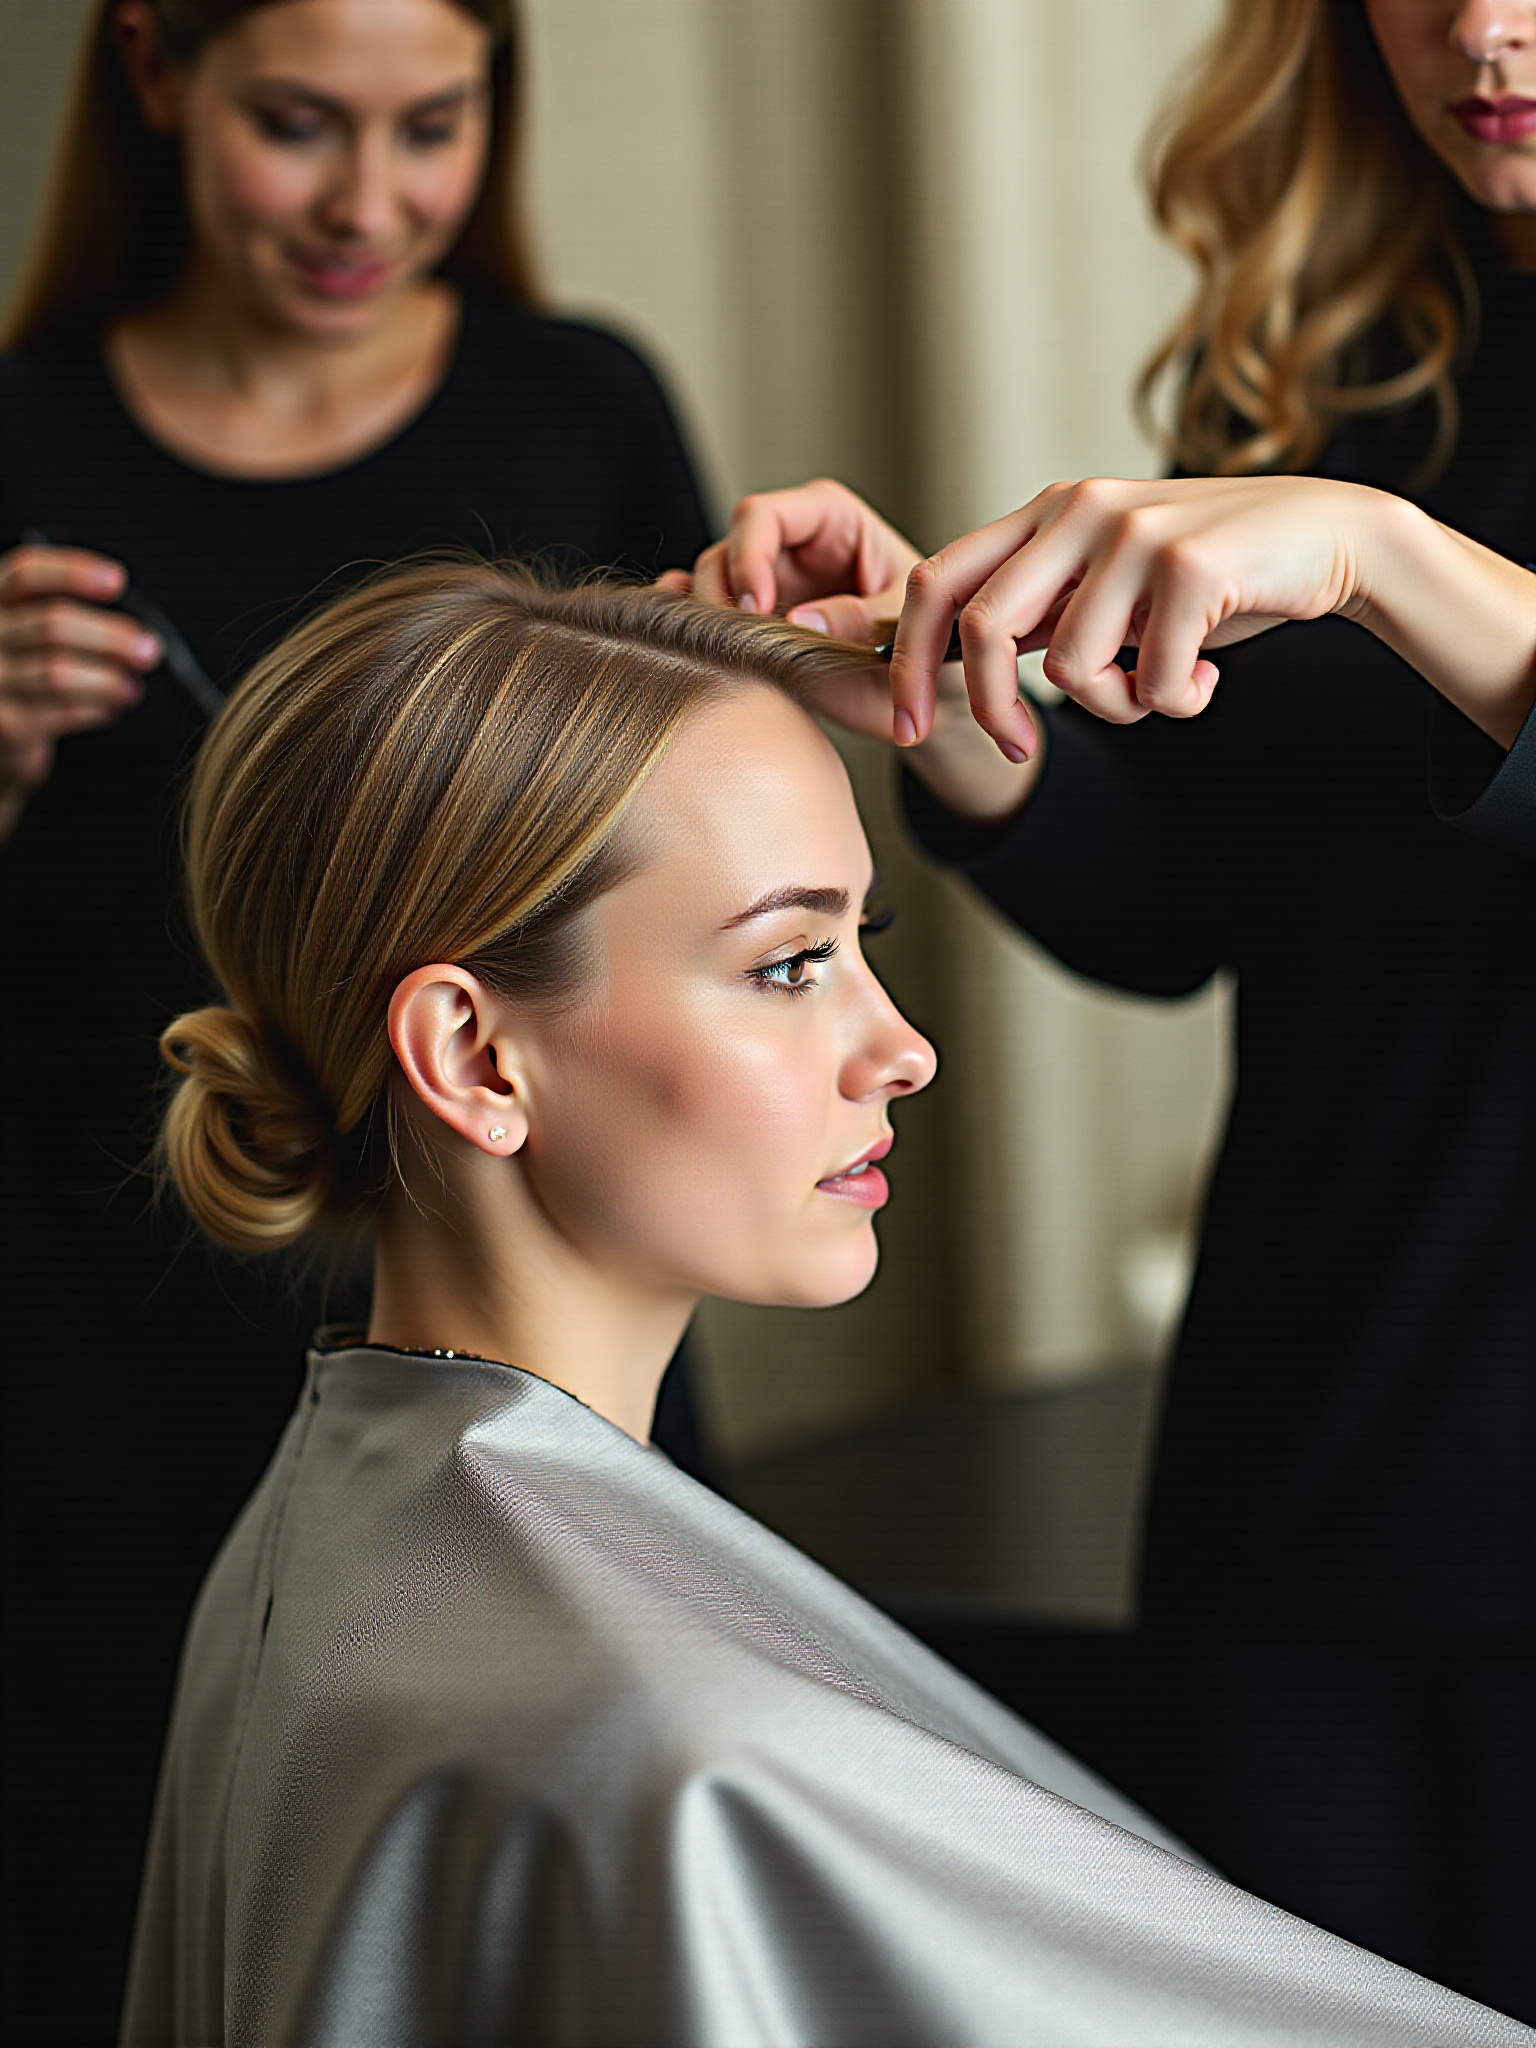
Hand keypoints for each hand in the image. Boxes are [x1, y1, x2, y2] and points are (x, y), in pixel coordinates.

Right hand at [0, 543, 161, 838]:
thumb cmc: (25, 671)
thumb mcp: (33, 632)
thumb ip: (68, 616)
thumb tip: (134, 630)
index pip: (27, 573)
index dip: (73, 572)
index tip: (116, 580)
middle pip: (51, 625)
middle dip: (110, 637)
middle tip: (148, 649)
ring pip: (57, 673)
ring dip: (107, 680)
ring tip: (132, 686)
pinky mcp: (7, 723)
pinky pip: (61, 712)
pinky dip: (95, 709)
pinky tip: (110, 708)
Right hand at [662, 479, 943, 742]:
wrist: (926, 686)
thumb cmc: (925, 639)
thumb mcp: (904, 624)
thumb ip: (858, 617)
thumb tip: (798, 621)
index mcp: (830, 519)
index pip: (762, 515)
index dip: (748, 557)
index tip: (757, 608)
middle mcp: (790, 544)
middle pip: (725, 549)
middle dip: (723, 594)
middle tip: (741, 640)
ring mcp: (767, 582)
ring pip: (710, 584)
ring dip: (713, 619)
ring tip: (733, 652)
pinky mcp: (754, 620)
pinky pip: (708, 611)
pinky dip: (695, 622)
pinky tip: (693, 639)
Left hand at [892, 475, 1366, 753]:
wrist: (1329, 541)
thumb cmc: (1211, 583)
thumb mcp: (1109, 590)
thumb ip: (1043, 611)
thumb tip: (953, 666)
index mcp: (1047, 513)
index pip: (937, 581)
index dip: (908, 662)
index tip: (908, 729)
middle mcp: (1078, 509)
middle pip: (980, 626)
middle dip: (987, 707)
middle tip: (1017, 750)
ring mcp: (1132, 531)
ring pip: (1070, 668)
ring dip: (1115, 708)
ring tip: (1161, 689)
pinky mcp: (1187, 563)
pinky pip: (1146, 680)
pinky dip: (1174, 703)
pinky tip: (1205, 680)